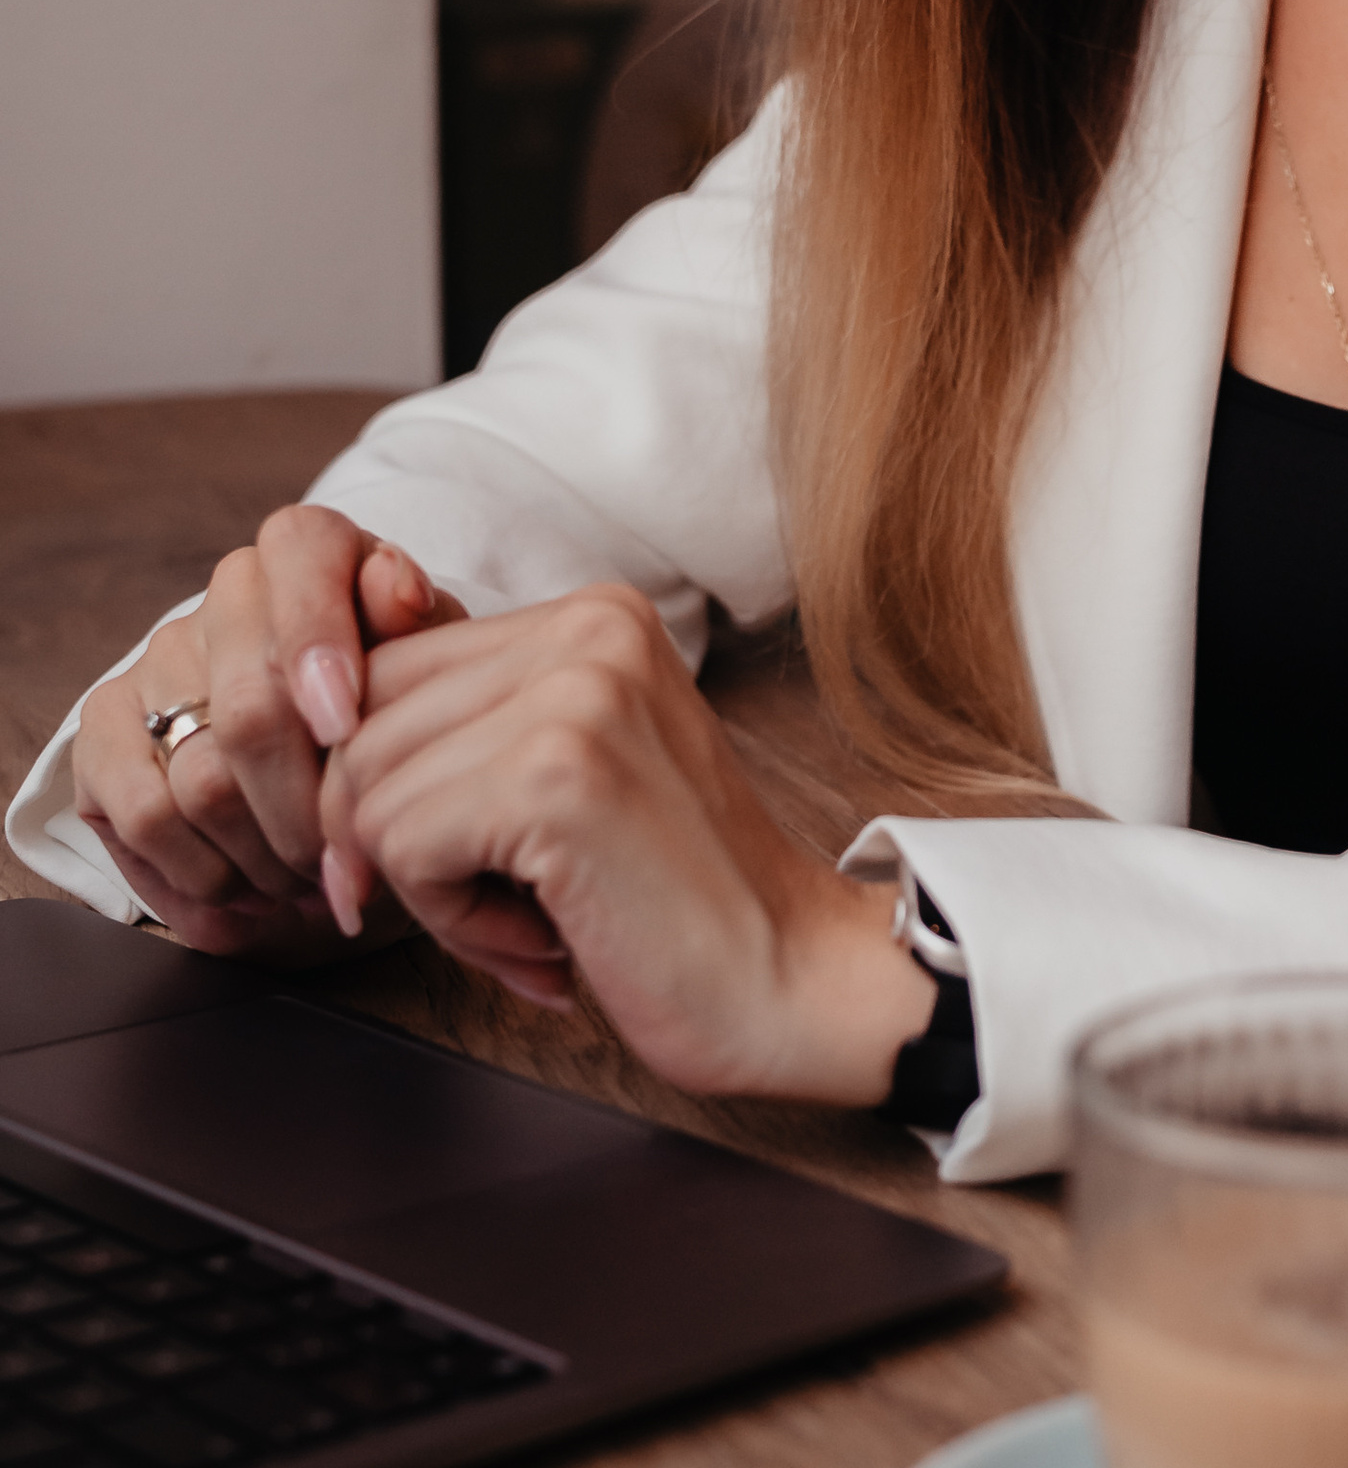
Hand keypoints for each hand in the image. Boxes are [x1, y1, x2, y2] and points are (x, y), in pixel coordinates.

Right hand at [69, 507, 464, 959]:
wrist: (331, 724)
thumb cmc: (399, 688)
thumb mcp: (433, 653)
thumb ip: (421, 622)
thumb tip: (398, 589)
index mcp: (305, 548)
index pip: (299, 563)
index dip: (318, 649)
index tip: (345, 732)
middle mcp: (224, 595)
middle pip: (249, 710)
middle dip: (307, 807)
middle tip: (348, 860)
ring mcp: (157, 659)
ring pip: (198, 782)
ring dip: (263, 858)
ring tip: (312, 885)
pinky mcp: (103, 730)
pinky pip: (141, 820)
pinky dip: (200, 879)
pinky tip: (249, 900)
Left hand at [320, 586, 937, 1102]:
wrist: (791, 980)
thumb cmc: (671, 898)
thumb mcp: (571, 770)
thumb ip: (472, 728)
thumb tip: (308, 744)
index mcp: (596, 616)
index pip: (391, 668)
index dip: (386, 782)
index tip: (448, 864)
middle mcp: (590, 629)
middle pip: (364, 721)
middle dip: (389, 837)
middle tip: (491, 907)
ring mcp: (577, 695)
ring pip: (369, 786)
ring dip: (424, 886)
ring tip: (529, 920)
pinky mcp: (557, 777)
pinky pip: (400, 844)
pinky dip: (450, 918)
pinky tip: (542, 935)